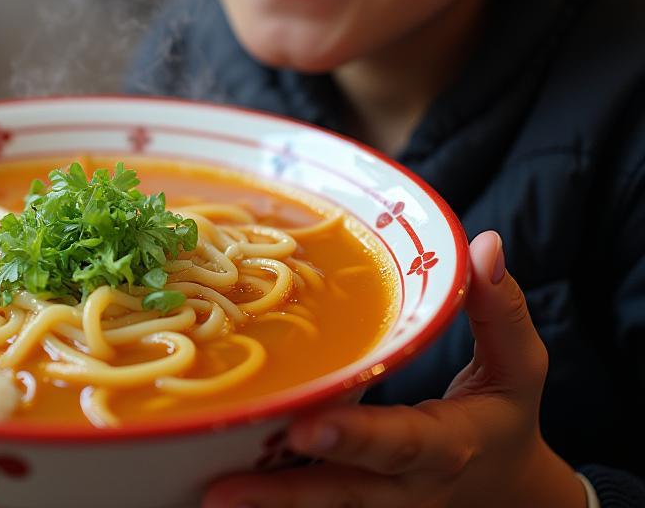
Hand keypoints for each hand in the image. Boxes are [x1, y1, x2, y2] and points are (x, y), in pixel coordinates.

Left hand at [203, 231, 586, 507]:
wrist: (512, 494)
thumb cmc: (507, 417)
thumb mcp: (519, 367)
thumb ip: (500, 308)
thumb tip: (484, 243)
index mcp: (445, 446)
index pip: (398, 442)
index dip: (354, 436)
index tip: (306, 423)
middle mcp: (405, 487)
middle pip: (339, 491)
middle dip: (283, 489)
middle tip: (221, 485)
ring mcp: (379, 507)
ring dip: (264, 503)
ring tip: (205, 493)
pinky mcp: (360, 507)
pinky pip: (314, 506)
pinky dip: (271, 503)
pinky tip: (217, 488)